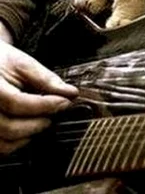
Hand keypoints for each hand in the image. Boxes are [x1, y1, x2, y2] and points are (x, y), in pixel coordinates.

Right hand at [0, 29, 77, 154]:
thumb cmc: (3, 63)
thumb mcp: (23, 64)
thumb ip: (45, 79)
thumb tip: (71, 93)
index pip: (16, 102)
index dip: (43, 105)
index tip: (65, 102)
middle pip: (9, 127)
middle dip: (38, 124)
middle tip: (55, 114)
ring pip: (4, 144)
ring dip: (28, 136)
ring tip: (42, 121)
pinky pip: (0, 149)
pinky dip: (16, 145)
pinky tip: (28, 130)